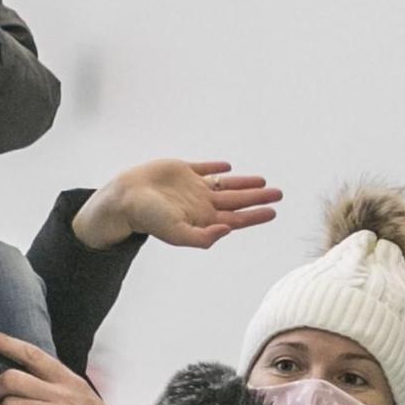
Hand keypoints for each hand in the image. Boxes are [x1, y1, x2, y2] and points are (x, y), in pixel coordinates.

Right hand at [72, 160, 281, 251]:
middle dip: (258, 198)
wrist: (125, 197)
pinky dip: (217, 168)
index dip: (255, 215)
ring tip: (262, 182)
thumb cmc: (149, 218)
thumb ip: (202, 237)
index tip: (273, 211)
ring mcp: (192, 187)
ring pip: (225, 185)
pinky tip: (227, 167)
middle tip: (278, 194)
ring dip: (244, 183)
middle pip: (236, 200)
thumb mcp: (176, 233)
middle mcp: (200, 203)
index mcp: (202, 218)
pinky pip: (204, 168)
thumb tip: (228, 230)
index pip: (236, 217)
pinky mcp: (181, 171)